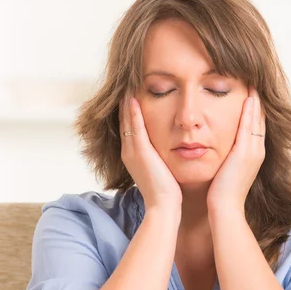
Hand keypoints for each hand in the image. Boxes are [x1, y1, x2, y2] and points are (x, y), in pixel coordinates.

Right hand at [119, 94, 182, 213]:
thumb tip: (165, 150)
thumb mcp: (160, 169)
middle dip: (124, 102)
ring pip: (126, 121)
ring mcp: (132, 151)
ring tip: (126, 84)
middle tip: (125, 83)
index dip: (129, 111)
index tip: (131, 94)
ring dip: (126, 102)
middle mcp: (128, 151)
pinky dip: (133, 112)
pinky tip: (132, 97)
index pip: (128, 127)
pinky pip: (135, 127)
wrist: (163, 206)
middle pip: (123, 121)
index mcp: (132, 155)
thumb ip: (159, 158)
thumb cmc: (167, 191)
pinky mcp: (140, 152)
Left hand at [206, 86, 265, 213]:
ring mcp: (254, 151)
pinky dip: (250, 111)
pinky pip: (249, 126)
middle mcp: (257, 151)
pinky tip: (248, 97)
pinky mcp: (245, 153)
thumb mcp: (226, 170)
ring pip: (257, 120)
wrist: (224, 208)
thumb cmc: (220, 193)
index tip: (251, 94)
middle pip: (260, 119)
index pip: (256, 126)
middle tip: (255, 83)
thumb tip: (220, 149)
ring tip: (253, 84)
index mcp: (253, 155)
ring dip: (256, 101)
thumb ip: (227, 157)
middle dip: (258, 101)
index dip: (255, 110)